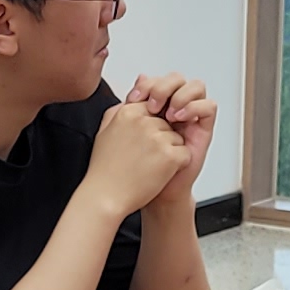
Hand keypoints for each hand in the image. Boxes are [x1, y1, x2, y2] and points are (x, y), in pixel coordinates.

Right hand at [81, 100, 193, 217]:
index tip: (139, 144)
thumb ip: (121, 108)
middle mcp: (143, 121)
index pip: (152, 109)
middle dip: (160, 140)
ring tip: (147, 166)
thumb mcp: (105, 130)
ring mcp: (158, 137)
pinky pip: (184, 154)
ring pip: (177, 138)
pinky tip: (158, 173)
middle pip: (167, 124)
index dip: (149, 129)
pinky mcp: (170, 155)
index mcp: (128, 112)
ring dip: (168, 153)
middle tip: (141, 158)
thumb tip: (134, 92)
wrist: (105, 197)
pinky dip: (176, 166)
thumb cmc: (104, 170)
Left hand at [126, 75, 216, 190]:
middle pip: (177, 79)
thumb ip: (132, 105)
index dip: (146, 84)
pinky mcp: (203, 129)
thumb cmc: (138, 167)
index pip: (158, 79)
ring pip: (196, 87)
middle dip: (163, 86)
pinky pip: (209, 107)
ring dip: (181, 95)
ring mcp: (190, 118)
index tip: (132, 99)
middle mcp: (174, 108)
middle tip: (151, 105)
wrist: (150, 192)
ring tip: (168, 114)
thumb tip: (140, 77)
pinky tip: (180, 118)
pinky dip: (195, 107)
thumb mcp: (129, 130)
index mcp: (156, 106)